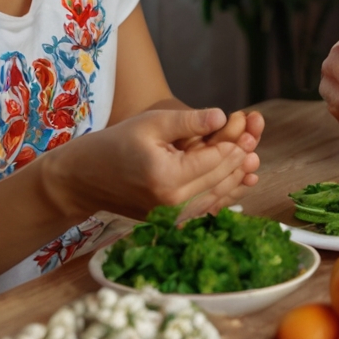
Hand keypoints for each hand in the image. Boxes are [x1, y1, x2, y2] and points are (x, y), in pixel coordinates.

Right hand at [43, 108, 259, 220]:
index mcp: (168, 178)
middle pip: (221, 180)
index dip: (237, 142)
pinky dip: (222, 195)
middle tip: (256, 140)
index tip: (252, 124)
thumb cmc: (114, 144)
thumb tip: (223, 116)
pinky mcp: (170, 222)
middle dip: (241, 159)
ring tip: (253, 160)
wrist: (82, 179)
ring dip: (236, 179)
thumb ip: (189, 121)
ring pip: (217, 198)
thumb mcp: (151, 123)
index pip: (217, 160)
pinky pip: (205, 209)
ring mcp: (172, 218)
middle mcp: (173, 204)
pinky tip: (237, 181)